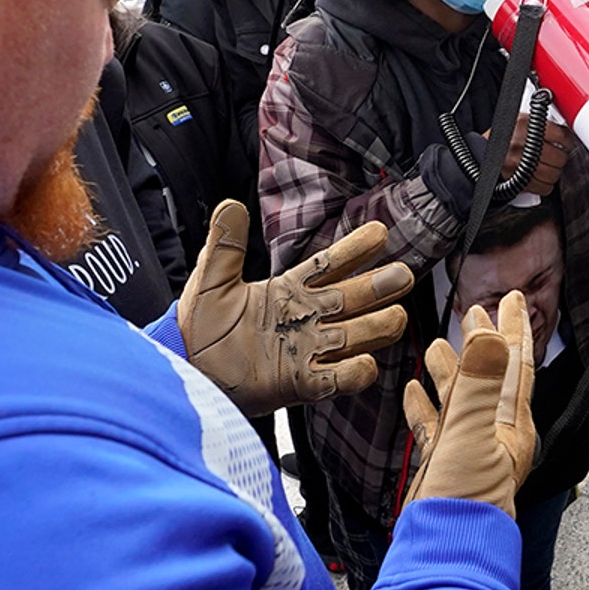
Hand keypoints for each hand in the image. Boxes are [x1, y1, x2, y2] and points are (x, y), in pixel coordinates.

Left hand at [179, 201, 412, 417]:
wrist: (186, 367)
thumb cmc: (200, 325)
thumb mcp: (212, 279)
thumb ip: (225, 244)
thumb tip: (230, 204)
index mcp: (289, 290)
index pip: (330, 265)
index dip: (355, 250)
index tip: (380, 232)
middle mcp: (306, 319)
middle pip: (353, 299)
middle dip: (379, 287)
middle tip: (402, 274)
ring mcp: (306, 352)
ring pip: (354, 337)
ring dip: (376, 328)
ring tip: (396, 317)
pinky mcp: (299, 384)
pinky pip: (334, 381)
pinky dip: (352, 374)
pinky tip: (366, 364)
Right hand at [402, 291, 536, 517]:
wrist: (444, 548)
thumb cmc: (466, 500)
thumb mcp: (472, 432)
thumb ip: (480, 382)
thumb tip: (490, 336)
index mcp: (510, 423)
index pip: (515, 364)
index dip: (512, 328)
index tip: (512, 298)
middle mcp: (494, 433)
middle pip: (489, 374)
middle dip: (482, 341)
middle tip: (472, 308)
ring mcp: (469, 448)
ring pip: (461, 397)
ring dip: (450, 368)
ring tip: (436, 344)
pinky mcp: (445, 464)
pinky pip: (437, 424)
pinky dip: (426, 404)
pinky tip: (414, 390)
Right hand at [495, 113, 573, 196]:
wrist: (479, 154)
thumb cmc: (502, 138)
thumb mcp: (519, 121)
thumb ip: (540, 123)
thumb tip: (564, 128)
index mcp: (525, 125)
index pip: (561, 135)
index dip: (567, 141)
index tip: (566, 143)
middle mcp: (522, 143)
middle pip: (559, 157)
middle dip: (560, 158)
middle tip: (556, 156)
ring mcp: (519, 163)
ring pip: (553, 174)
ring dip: (554, 172)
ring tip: (548, 167)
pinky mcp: (518, 180)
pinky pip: (544, 187)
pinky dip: (546, 185)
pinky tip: (541, 177)